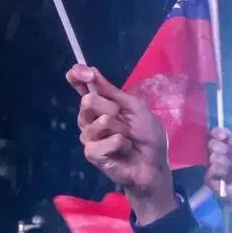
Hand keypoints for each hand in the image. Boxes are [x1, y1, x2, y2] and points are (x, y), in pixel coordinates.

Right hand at [68, 64, 177, 223]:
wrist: (154, 163)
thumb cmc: (147, 135)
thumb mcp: (134, 107)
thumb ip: (111, 91)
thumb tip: (90, 70)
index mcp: (99, 104)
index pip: (80, 86)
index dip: (78, 76)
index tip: (84, 72)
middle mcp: (89, 118)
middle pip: (88, 101)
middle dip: (112, 108)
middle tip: (125, 121)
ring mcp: (89, 137)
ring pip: (99, 121)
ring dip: (120, 128)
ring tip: (127, 138)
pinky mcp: (92, 154)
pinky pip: (103, 141)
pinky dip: (119, 144)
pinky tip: (124, 150)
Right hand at [205, 129, 231, 223]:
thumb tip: (222, 131)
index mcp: (230, 148)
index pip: (218, 135)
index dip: (217, 133)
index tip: (222, 136)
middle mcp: (220, 155)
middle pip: (212, 143)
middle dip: (220, 147)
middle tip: (228, 153)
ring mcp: (214, 167)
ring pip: (211, 156)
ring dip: (223, 161)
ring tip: (231, 169)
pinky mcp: (210, 180)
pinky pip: (210, 170)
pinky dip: (219, 171)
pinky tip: (225, 176)